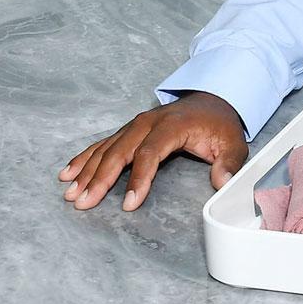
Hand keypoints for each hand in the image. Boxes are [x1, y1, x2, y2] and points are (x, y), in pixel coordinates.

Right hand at [59, 91, 247, 210]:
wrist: (212, 100)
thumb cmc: (219, 124)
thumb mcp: (233, 142)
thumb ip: (229, 163)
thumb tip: (222, 181)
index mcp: (173, 126)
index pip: (150, 153)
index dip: (138, 179)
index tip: (128, 204)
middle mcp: (149, 122)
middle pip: (120, 151)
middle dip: (100, 179)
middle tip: (83, 203)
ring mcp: (136, 125)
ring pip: (106, 148)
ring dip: (86, 171)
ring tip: (70, 193)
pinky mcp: (129, 130)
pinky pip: (103, 144)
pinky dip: (85, 158)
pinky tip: (68, 173)